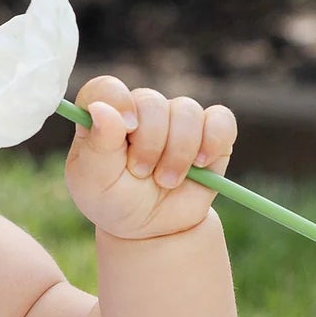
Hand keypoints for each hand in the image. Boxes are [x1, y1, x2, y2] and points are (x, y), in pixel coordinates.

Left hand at [65, 77, 236, 240]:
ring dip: (178, 152)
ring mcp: (175, 119)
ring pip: (186, 111)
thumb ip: (97, 144)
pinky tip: (201, 164)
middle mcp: (140, 111)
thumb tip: (99, 108)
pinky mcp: (209, 131)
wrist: (151, 228)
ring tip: (167, 181)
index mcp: (105, 117)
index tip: (127, 129)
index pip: (106, 88)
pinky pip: (220, 120)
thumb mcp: (94, 181)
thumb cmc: (115, 202)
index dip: (118, 100)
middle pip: (151, 102)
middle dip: (150, 144)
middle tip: (142, 174)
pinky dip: (213, 142)